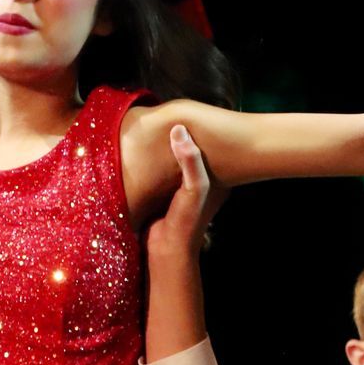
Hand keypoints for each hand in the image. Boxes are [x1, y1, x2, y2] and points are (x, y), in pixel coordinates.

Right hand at [143, 125, 224, 259]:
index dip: (209, 131)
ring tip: (159, 125)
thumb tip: (179, 129)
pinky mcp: (164, 192)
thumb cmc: (186, 221)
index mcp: (217, 180)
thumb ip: (190, 159)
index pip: (216, 148)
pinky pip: (161, 170)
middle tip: (174, 113)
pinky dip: (155, 160)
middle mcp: (201, 182)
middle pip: (196, 151)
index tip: (199, 113)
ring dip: (168, 147)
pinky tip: (147, 149)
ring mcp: (182, 187)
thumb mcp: (194, 187)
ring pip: (177, 160)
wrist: (166, 251)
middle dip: (187, 136)